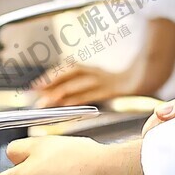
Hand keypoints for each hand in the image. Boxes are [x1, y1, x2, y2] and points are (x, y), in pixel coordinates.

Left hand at [32, 62, 147, 106]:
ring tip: (45, 102)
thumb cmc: (112, 83)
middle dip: (51, 83)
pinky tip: (65, 106)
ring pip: (78, 85)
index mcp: (90, 68)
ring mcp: (103, 81)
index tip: (35, 85)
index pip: (66, 68)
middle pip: (70, 74)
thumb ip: (75, 86)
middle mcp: (94, 72)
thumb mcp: (94, 79)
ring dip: (60, 93)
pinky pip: (91, 95)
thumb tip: (51, 95)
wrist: (140, 81)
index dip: (51, 75)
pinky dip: (76, 100)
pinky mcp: (110, 91)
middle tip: (35, 93)